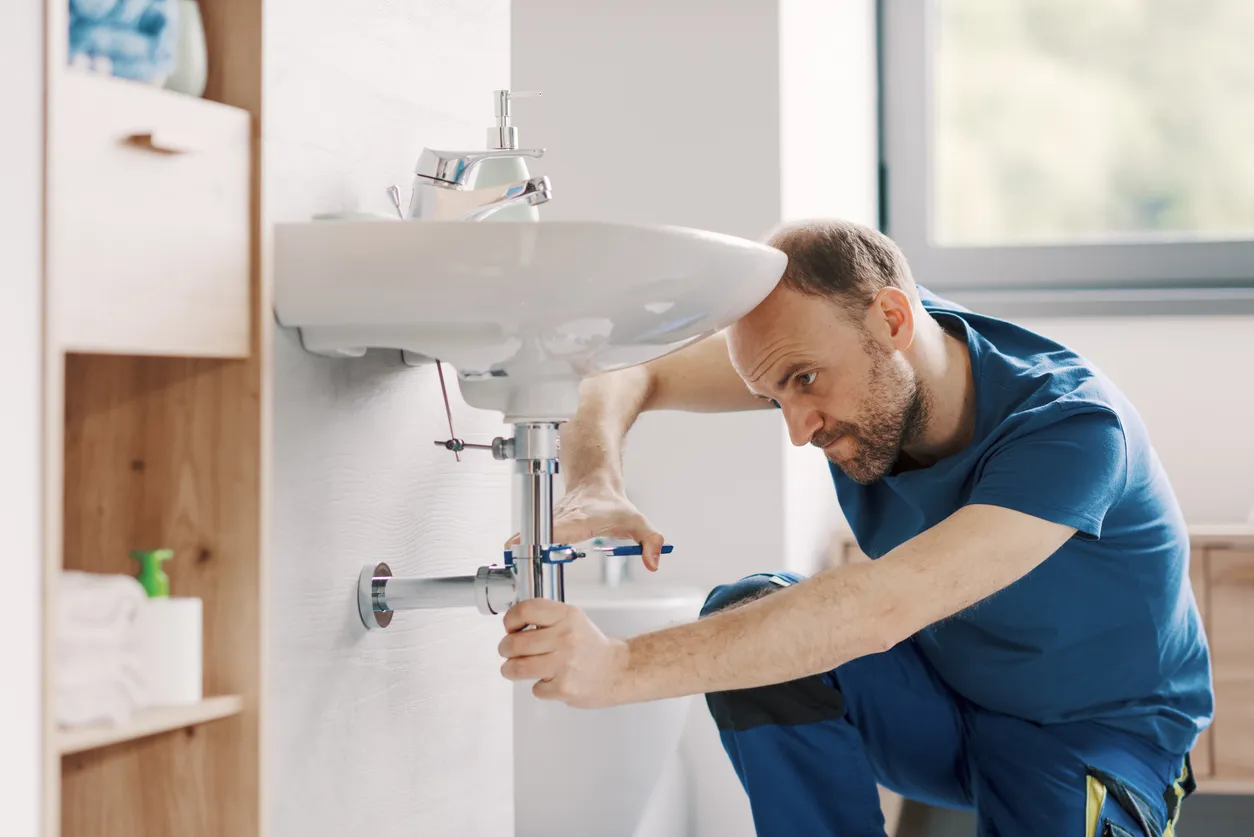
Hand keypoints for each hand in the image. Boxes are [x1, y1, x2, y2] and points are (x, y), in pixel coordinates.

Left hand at [498, 598, 629, 708]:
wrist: (618, 670)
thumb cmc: (590, 646)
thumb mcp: (572, 620)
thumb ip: (545, 618)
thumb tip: (511, 626)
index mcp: (567, 616)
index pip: (525, 610)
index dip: (510, 620)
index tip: (510, 627)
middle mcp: (566, 637)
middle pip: (514, 643)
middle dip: (505, 649)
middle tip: (508, 651)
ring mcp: (565, 663)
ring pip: (517, 667)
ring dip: (510, 669)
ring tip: (514, 668)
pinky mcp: (565, 687)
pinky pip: (535, 689)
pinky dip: (539, 687)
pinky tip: (550, 681)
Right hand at [505, 480, 666, 570]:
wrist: (596, 481)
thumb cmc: (614, 505)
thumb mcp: (637, 522)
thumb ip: (650, 542)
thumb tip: (653, 564)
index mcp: (583, 519)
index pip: (563, 528)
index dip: (548, 535)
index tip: (537, 540)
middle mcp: (563, 518)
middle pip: (542, 531)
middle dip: (527, 543)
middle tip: (512, 555)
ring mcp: (552, 519)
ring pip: (533, 530)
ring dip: (520, 543)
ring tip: (508, 556)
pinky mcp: (546, 523)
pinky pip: (532, 533)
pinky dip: (521, 542)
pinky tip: (511, 552)